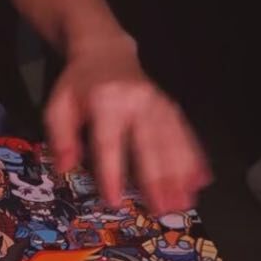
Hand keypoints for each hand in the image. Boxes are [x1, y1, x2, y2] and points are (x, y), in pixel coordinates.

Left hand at [45, 36, 210, 213]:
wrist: (105, 52)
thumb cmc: (78, 86)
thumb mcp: (58, 106)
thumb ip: (61, 137)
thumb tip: (65, 168)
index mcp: (106, 102)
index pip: (109, 144)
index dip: (112, 174)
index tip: (116, 201)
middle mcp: (137, 102)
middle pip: (149, 145)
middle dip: (159, 180)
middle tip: (165, 209)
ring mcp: (158, 103)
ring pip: (173, 142)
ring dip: (182, 174)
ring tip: (186, 202)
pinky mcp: (171, 106)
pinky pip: (185, 133)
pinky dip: (195, 157)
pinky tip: (202, 179)